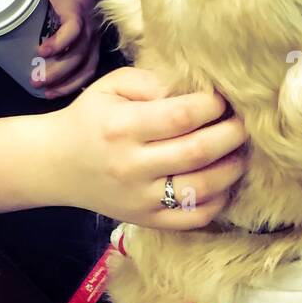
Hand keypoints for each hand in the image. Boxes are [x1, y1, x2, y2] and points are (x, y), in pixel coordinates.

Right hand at [0, 67, 247, 226]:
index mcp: (122, 128)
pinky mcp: (147, 221)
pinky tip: (226, 183)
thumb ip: (151, 81)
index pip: (181, 116)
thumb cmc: (90, 119)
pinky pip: (193, 218)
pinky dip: (219, 202)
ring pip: (201, 189)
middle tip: (246, 123)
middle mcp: (132, 166)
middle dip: (232, 134)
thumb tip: (195, 88)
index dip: (213, 105)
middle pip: (198, 152)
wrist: (56, 165)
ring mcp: (141, 199)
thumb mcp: (111, 87)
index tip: (225, 98)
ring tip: (242, 151)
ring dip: (233, 168)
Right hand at [36, 0, 101, 98]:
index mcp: (91, 44)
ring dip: (56, 68)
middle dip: (60, 82)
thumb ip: (59, 40)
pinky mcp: (78, 12)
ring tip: (36, 76)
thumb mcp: (66, 24)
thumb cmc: (68, 0)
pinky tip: (42, 51)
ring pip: (77, 54)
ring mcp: (87, 25)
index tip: (51, 95)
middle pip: (82, 67)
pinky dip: (58, 43)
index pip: (87, 72)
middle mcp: (93, 38)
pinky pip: (72, 32)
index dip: (71, 86)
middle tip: (39, 87)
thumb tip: (36, 61)